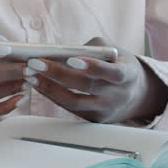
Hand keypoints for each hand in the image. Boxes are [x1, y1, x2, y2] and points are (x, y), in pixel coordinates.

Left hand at [25, 37, 167, 123]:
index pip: (112, 72)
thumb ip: (92, 48)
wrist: (136, 94)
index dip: (93, 67)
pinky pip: (70, 108)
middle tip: (35, 63)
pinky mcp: (94, 119)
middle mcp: (118, 95)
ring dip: (49, 88)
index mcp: (128, 74)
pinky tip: (38, 84)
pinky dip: (52, 96)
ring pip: (74, 102)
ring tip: (31, 75)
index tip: (71, 59)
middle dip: (58, 74)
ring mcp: (106, 110)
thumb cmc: (118, 64)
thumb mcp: (113, 51)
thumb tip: (60, 50)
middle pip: (86, 86)